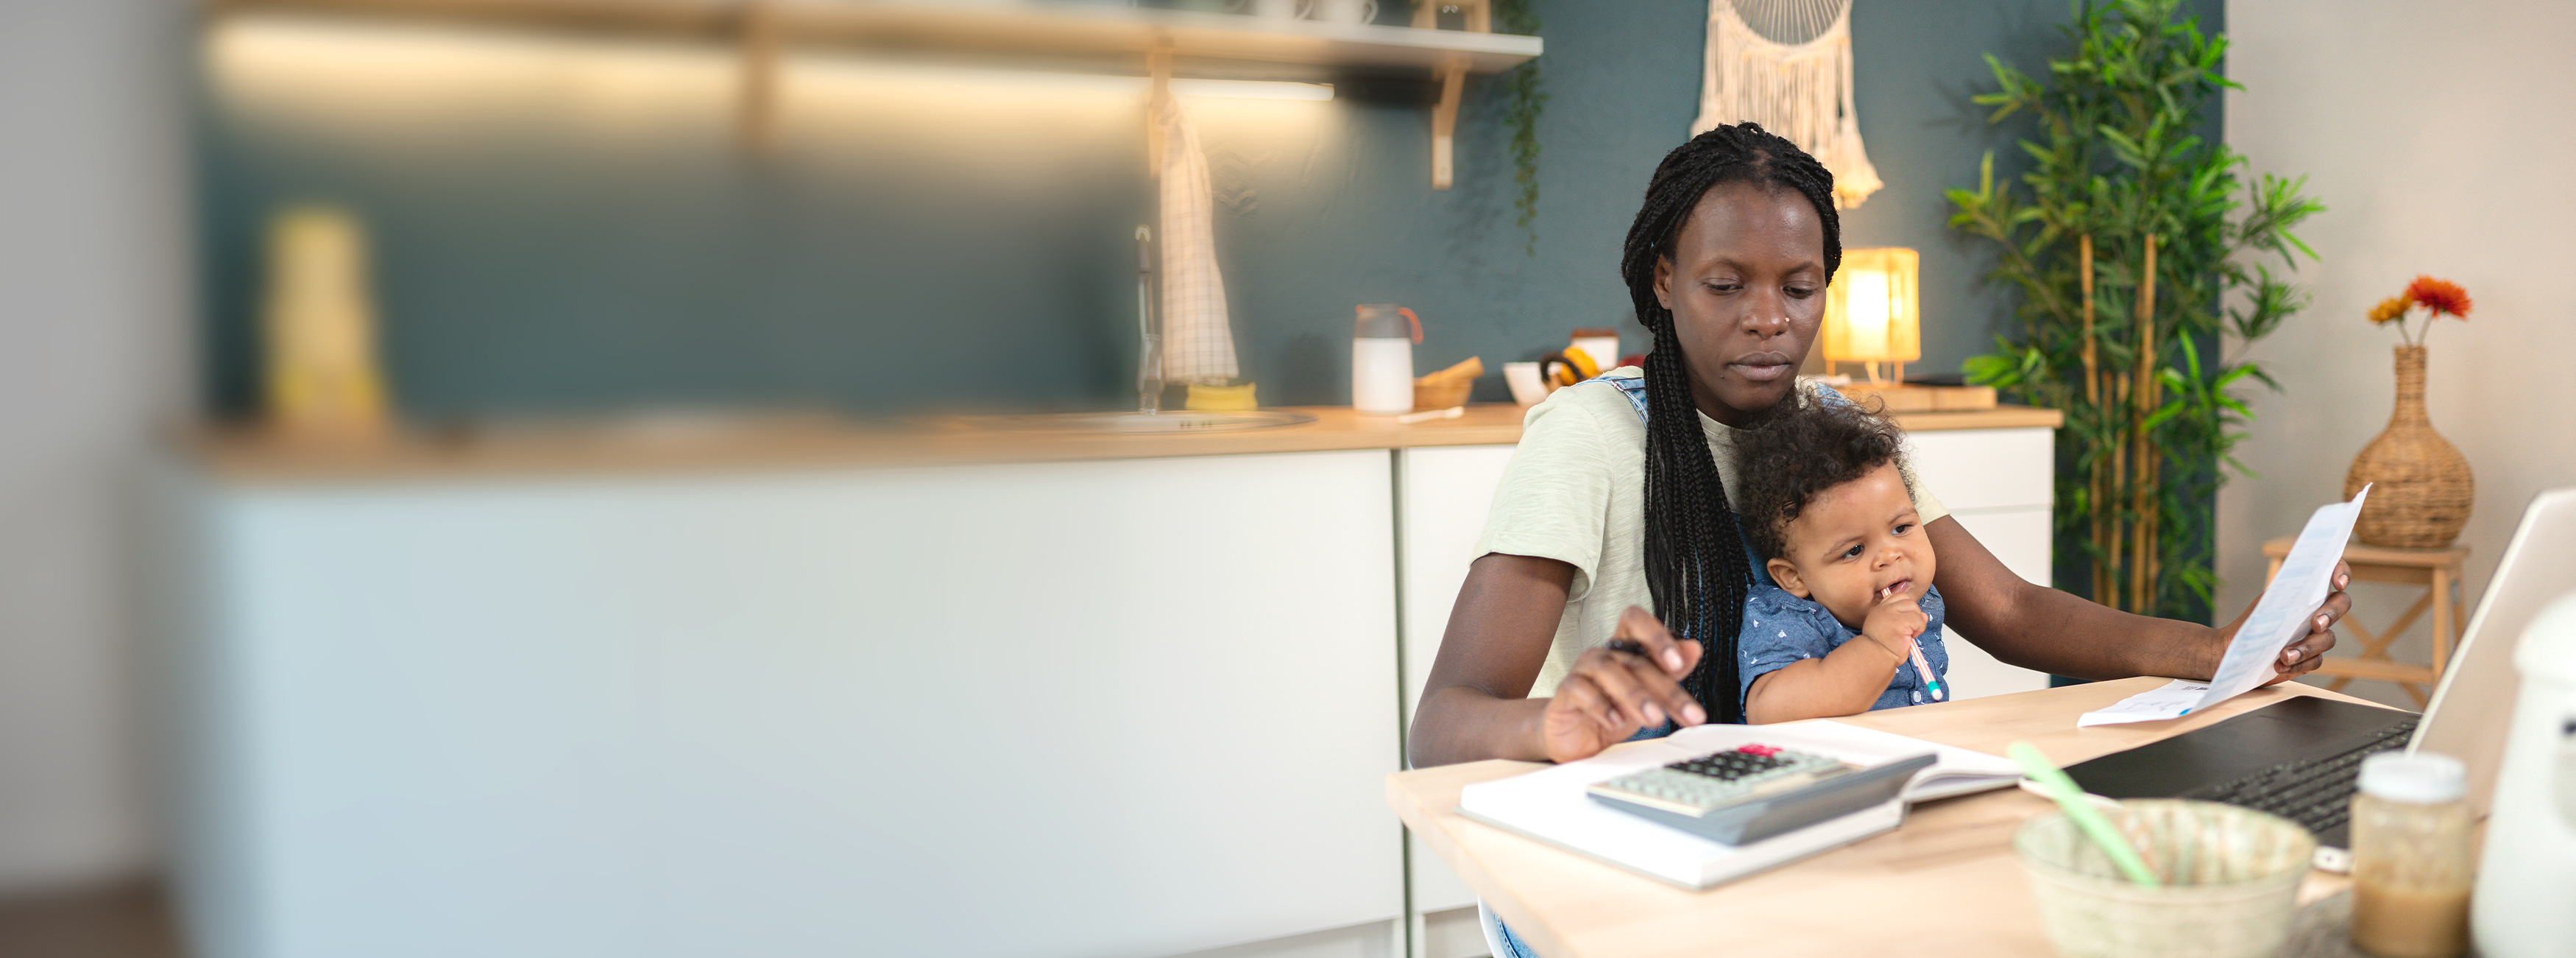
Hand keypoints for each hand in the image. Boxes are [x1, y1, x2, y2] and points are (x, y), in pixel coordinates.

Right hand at [1538, 606, 1705, 762]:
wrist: (1573, 737)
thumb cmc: (1612, 711)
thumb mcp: (1648, 695)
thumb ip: (1670, 672)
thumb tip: (1693, 648)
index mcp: (1623, 648)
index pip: (1635, 621)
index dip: (1656, 636)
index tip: (1678, 663)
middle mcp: (1603, 655)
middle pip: (1634, 659)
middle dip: (1665, 688)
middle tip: (1686, 713)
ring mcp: (1581, 671)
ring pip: (1608, 671)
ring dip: (1635, 696)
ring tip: (1655, 719)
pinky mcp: (1565, 693)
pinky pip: (1580, 691)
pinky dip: (1601, 707)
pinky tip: (1617, 722)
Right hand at [1858, 584, 1926, 661]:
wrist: (1875, 657)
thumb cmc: (1881, 647)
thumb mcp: (1891, 628)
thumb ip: (1904, 618)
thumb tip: (1923, 615)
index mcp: (1879, 609)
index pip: (1898, 597)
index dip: (1906, 608)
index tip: (1905, 621)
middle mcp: (1884, 608)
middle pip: (1909, 601)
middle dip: (1914, 614)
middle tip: (1908, 629)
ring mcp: (1891, 613)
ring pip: (1915, 608)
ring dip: (1917, 622)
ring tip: (1909, 634)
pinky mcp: (1900, 622)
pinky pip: (1919, 620)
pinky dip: (1919, 629)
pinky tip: (1911, 637)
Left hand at [2261, 561, 2350, 685]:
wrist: (2237, 650)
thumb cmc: (2252, 622)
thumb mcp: (2264, 604)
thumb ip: (2282, 596)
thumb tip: (2296, 593)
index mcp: (2306, 591)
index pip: (2332, 571)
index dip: (2341, 572)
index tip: (2338, 584)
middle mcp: (2317, 610)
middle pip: (2341, 605)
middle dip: (2330, 613)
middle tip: (2315, 624)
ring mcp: (2317, 634)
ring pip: (2327, 638)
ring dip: (2307, 647)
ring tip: (2284, 655)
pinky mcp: (2311, 657)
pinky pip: (2315, 660)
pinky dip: (2298, 663)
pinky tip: (2280, 665)